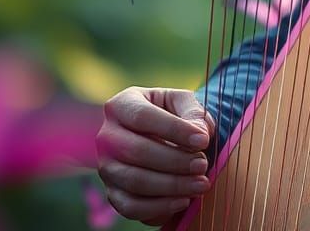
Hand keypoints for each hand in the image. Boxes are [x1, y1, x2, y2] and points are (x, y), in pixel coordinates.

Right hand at [96, 86, 215, 225]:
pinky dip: (159, 207)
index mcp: (122, 105)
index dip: (174, 129)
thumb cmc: (175, 114)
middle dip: (174, 161)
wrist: (164, 136)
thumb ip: (193, 114)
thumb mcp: (185, 103)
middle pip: (137, 151)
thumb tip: (199, 135)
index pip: (143, 117)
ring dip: (171, 186)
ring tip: (200, 184)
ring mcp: (106, 167)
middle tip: (202, 164)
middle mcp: (107, 136)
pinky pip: (131, 206)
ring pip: (134, 181)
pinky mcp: (112, 192)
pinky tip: (184, 200)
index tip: (203, 140)